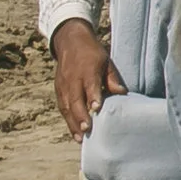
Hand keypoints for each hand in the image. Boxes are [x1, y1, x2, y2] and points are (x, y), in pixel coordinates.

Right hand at [50, 18, 124, 141]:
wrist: (71, 42)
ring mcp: (63, 85)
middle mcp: (73, 79)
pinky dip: (68, 120)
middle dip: (80, 115)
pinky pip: (62, 107)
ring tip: (80, 137)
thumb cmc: (93, 53)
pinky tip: (74, 131)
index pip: (90, 85)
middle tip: (87, 129)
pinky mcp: (58, 90)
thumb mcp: (106, 61)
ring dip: (73, 123)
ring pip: (67, 106)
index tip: (96, 108)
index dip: (92, 96)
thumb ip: (112, 78)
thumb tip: (122, 93)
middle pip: (75, 99)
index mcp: (87, 70)